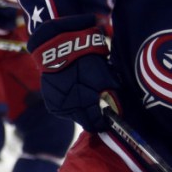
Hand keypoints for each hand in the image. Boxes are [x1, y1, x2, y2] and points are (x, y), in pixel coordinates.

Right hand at [27, 15, 118, 132]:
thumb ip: (112, 92)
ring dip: (81, 111)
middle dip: (93, 117)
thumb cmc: (85, 59)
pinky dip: (70, 106)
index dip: (103, 122)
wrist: (58, 48)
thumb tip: (119, 106)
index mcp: (85, 102)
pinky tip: (72, 94)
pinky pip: (64, 111)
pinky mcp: (51, 105)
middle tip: (98, 109)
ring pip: (75, 117)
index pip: (97, 123)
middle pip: (86, 123)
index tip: (107, 119)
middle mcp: (71, 109)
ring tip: (84, 97)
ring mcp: (59, 108)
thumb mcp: (104, 73)